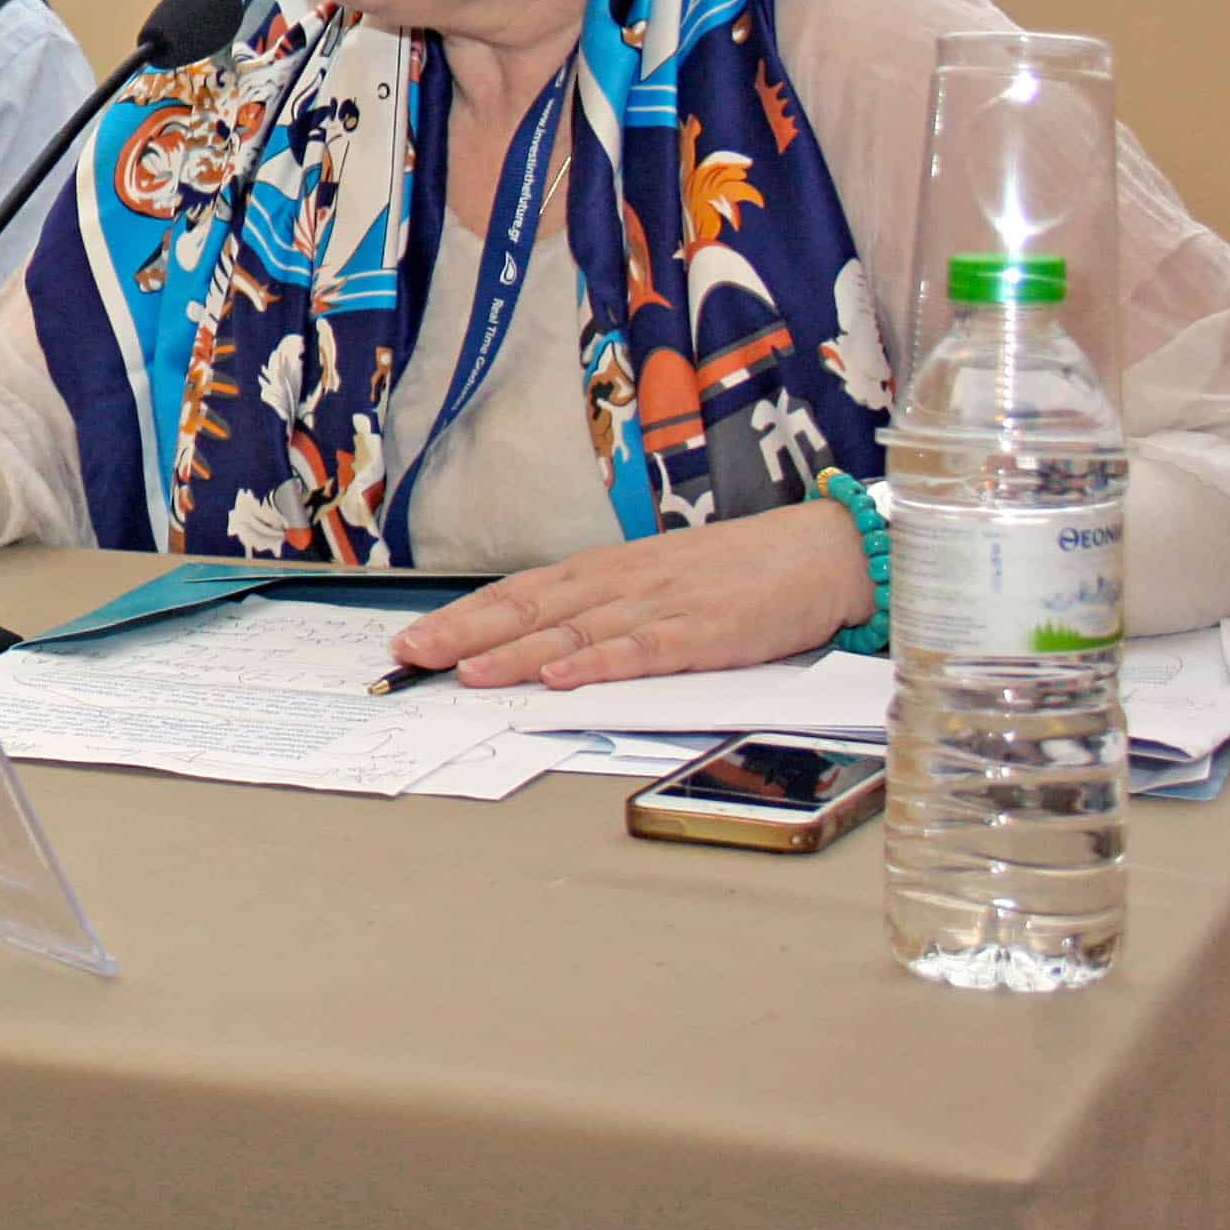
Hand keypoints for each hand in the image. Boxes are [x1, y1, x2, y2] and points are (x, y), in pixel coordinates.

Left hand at [389, 499, 875, 688]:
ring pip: (571, 630)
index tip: (412, 639)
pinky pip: (641, 649)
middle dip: (463, 633)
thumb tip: (539, 639)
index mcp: (605, 571)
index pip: (517, 592)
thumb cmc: (734, 572)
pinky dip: (597, 663)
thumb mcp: (656, 581)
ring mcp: (659, 605)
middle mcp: (620, 582)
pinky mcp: (701, 632)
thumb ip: (602, 608)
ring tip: (466, 671)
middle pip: (528, 608)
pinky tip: (561, 676)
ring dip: (514, 652)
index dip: (461, 617)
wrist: (819, 553)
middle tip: (410, 656)